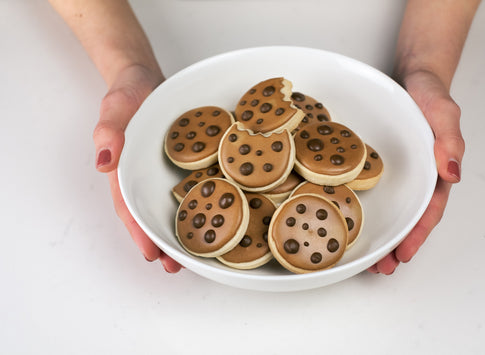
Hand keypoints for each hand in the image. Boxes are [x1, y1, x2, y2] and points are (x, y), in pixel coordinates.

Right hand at [94, 64, 182, 272]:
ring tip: (193, 256)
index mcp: (126, 169)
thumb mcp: (115, 106)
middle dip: (160, 242)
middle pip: (150, 215)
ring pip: (169, 206)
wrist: (146, 80)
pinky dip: (197, 203)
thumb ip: (108, 130)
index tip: (149, 253)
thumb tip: (104, 161)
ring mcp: (163, 172)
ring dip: (179, 230)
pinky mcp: (183, 163)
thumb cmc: (128, 93)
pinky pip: (189, 186)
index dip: (139, 231)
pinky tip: (211, 216)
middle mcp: (145, 176)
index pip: (129, 206)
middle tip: (174, 266)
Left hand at [367, 69, 464, 273]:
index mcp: (436, 171)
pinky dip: (365, 208)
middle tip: (381, 269)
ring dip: (382, 235)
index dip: (418, 234)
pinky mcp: (379, 164)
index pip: (429, 210)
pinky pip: (373, 189)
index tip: (403, 255)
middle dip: (397, 245)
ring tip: (367, 260)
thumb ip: (449, 140)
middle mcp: (417, 177)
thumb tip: (452, 174)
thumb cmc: (431, 93)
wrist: (412, 77)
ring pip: (392, 209)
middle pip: (409, 218)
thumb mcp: (443, 112)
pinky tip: (350, 219)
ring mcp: (399, 173)